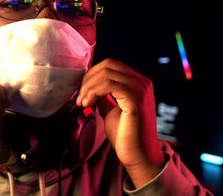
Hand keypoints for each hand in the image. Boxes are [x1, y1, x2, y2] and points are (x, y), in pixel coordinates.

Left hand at [76, 59, 163, 187]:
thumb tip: (91, 87)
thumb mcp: (111, 110)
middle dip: (88, 79)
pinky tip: (88, 104)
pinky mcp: (136, 100)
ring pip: (106, 74)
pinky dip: (94, 92)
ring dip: (88, 87)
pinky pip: (109, 85)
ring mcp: (141, 90)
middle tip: (79, 98)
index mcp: (138, 84)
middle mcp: (142, 83)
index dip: (92, 75)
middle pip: (108, 65)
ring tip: (82, 103)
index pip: (111, 65)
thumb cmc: (125, 136)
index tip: (81, 92)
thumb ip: (105, 96)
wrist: (138, 156)